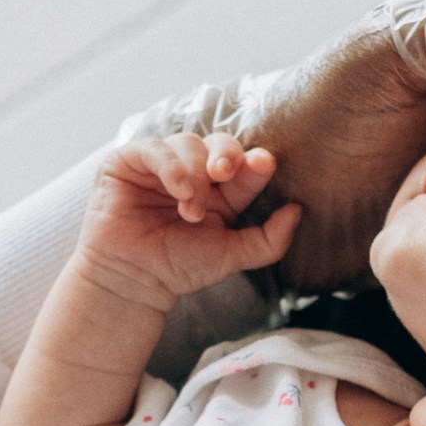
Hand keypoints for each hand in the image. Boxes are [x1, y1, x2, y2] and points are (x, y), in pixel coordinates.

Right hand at [75, 134, 300, 315]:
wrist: (133, 282)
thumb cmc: (178, 268)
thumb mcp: (231, 255)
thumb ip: (268, 239)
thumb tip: (297, 210)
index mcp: (220, 190)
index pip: (244, 165)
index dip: (255, 161)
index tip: (265, 163)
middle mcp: (193, 172)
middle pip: (219, 143)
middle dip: (227, 154)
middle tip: (226, 172)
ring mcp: (160, 164)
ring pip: (188, 144)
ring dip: (194, 174)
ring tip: (189, 209)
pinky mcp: (128, 162)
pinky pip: (154, 148)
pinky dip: (170, 166)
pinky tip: (177, 189)